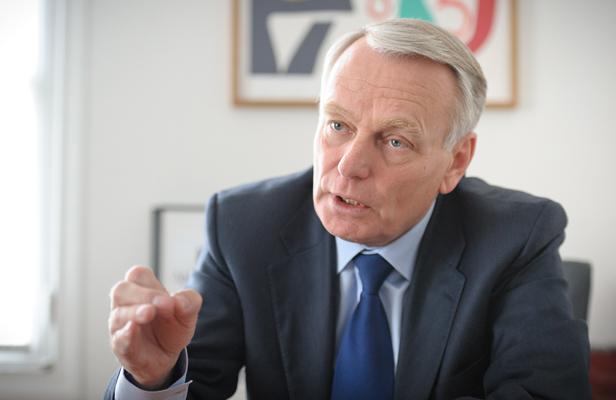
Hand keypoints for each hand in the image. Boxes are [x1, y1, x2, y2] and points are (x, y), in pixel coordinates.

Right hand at [108, 265, 201, 388]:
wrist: (167, 357)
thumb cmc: (171, 328)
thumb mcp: (187, 313)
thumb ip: (189, 301)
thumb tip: (179, 301)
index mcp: (143, 290)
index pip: (138, 275)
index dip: (152, 283)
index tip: (168, 298)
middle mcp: (127, 305)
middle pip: (121, 290)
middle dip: (143, 295)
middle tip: (163, 303)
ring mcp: (120, 326)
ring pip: (118, 314)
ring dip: (134, 312)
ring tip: (149, 313)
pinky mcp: (121, 346)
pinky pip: (118, 338)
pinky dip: (126, 334)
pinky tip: (133, 329)